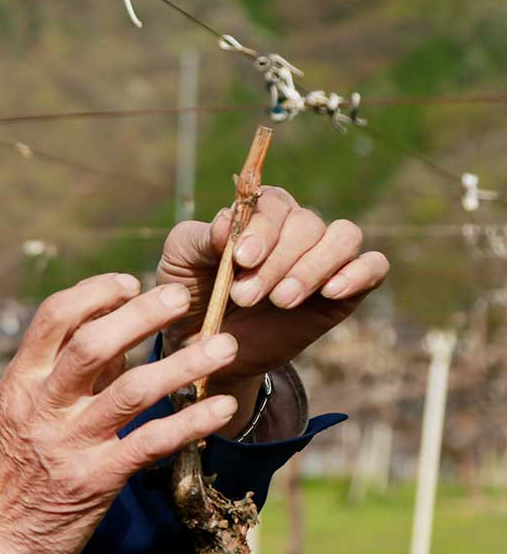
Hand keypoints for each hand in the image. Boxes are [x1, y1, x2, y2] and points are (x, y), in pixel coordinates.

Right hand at [0, 274, 241, 553]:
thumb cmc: (6, 472)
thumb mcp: (16, 414)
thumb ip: (62, 376)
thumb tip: (115, 337)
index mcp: (19, 383)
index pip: (53, 317)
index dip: (94, 292)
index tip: (128, 283)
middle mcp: (41, 407)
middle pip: (94, 344)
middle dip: (142, 314)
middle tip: (181, 297)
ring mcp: (69, 444)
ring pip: (132, 390)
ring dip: (182, 364)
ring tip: (223, 346)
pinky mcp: (95, 481)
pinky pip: (150, 443)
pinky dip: (190, 422)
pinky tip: (220, 407)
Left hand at [157, 187, 389, 433]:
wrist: (205, 349)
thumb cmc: (189, 295)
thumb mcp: (180, 262)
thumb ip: (200, 238)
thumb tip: (226, 222)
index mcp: (258, 215)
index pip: (274, 203)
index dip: (262, 228)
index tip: (241, 259)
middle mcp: (295, 230)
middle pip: (307, 224)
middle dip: (277, 262)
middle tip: (245, 297)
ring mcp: (323, 259)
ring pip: (343, 237)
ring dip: (313, 267)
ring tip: (281, 300)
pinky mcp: (344, 291)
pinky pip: (374, 266)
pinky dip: (359, 272)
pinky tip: (331, 291)